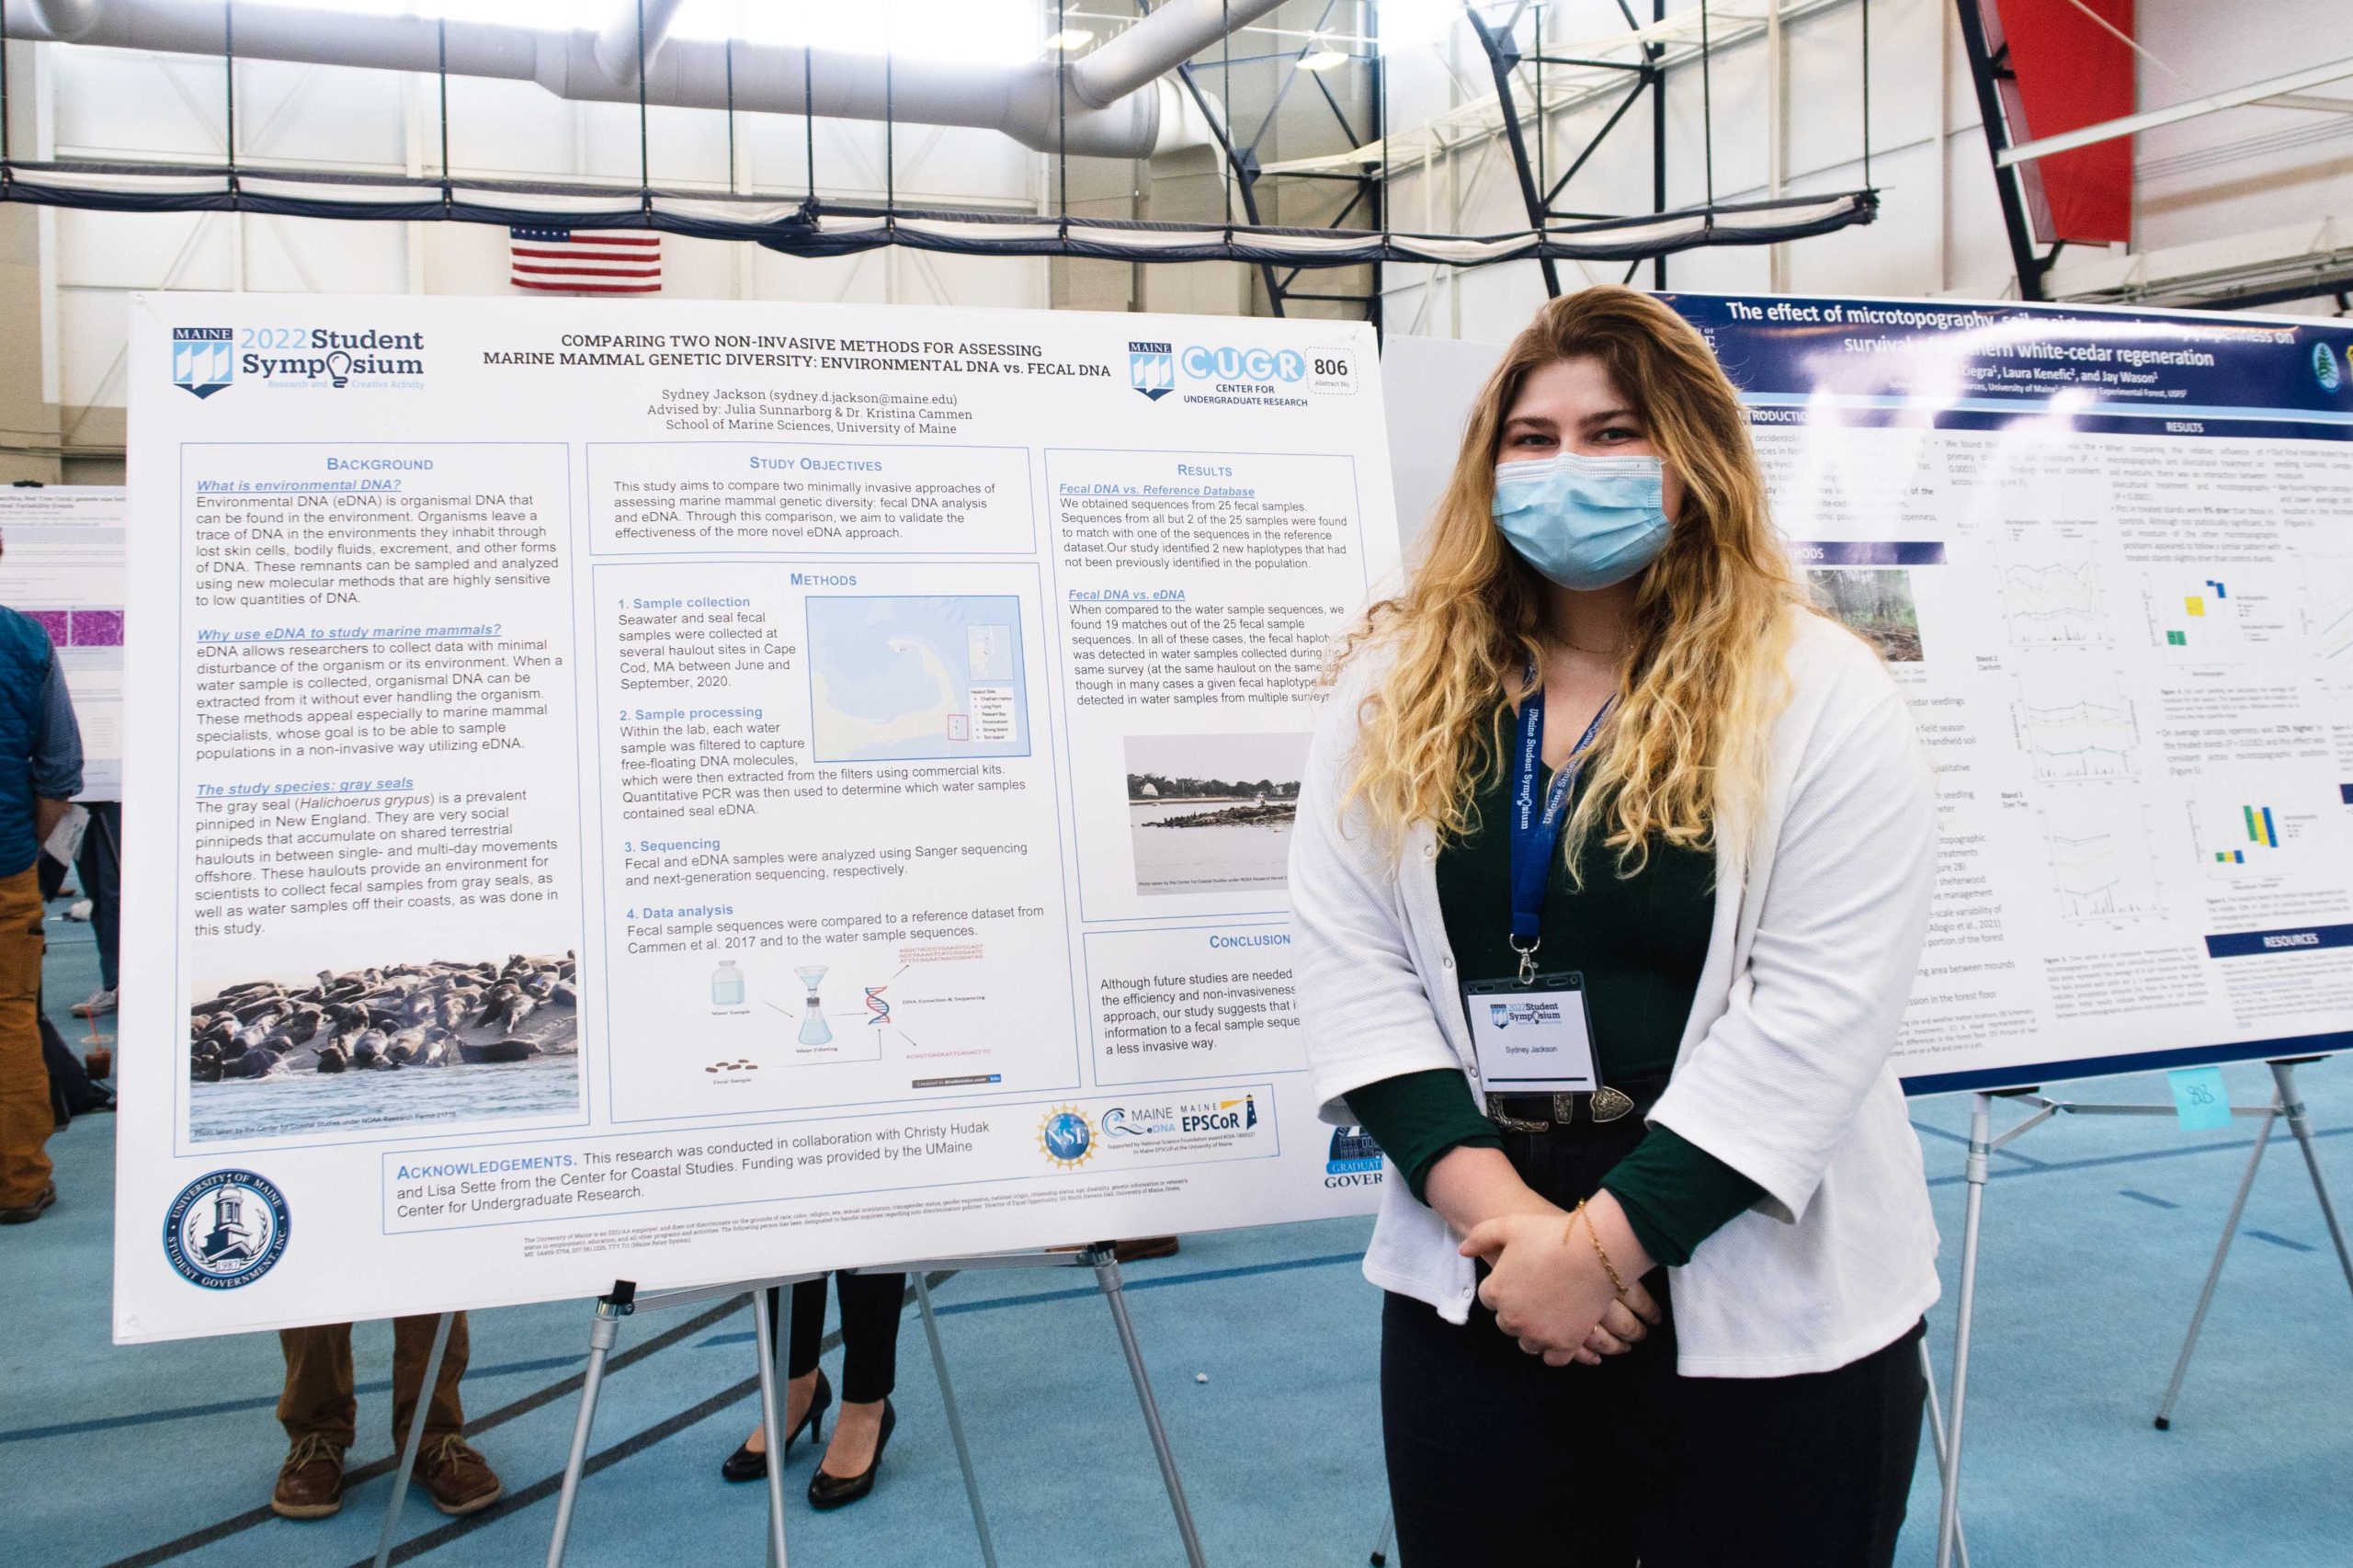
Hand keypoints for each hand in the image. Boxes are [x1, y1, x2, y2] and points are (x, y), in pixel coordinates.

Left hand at [1458, 1205, 1662, 1366]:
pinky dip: (1554, 1350)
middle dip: (1516, 1310)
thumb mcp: (1510, 1226)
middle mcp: (1513, 1319)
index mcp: (1496, 1292)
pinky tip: (1561, 1335)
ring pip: (1527, 1343)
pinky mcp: (1565, 1344)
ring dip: (1533, 1331)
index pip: (1488, 1298)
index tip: (1520, 1278)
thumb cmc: (1551, 1235)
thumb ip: (1480, 1237)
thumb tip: (1463, 1251)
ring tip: (1549, 1314)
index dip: (1503, 1287)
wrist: (1595, 1252)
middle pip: (1506, 1322)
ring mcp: (1539, 1335)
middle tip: (1536, 1293)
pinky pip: (1552, 1359)